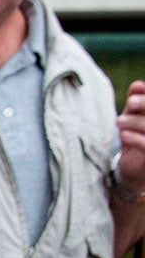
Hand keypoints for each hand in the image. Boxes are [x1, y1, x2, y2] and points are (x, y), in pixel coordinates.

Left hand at [116, 81, 144, 195]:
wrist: (134, 171)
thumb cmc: (136, 139)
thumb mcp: (135, 118)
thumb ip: (137, 103)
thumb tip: (136, 86)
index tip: (134, 91)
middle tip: (130, 102)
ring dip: (136, 122)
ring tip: (119, 121)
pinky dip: (136, 139)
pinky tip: (123, 135)